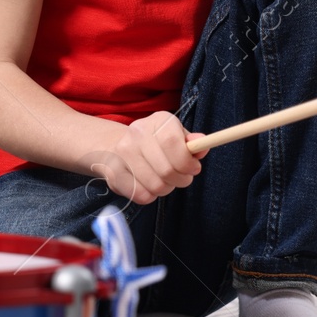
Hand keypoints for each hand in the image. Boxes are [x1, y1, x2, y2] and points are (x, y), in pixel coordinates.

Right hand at [87, 112, 204, 204]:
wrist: (116, 146)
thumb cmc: (156, 144)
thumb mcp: (177, 137)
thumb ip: (192, 143)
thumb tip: (202, 144)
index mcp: (158, 120)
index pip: (174, 143)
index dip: (188, 163)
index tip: (194, 169)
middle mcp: (137, 132)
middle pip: (167, 169)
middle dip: (181, 180)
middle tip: (181, 178)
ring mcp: (122, 152)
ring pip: (155, 185)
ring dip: (166, 188)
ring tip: (165, 181)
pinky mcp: (113, 172)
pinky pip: (141, 195)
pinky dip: (150, 196)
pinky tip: (149, 186)